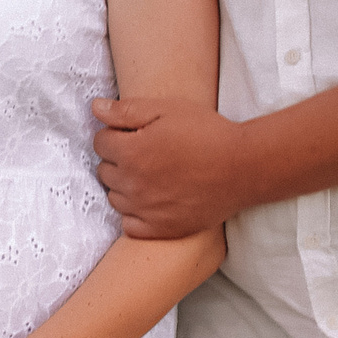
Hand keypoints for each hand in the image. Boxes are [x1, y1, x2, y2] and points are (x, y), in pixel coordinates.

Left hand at [91, 96, 248, 238]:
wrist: (243, 168)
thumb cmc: (207, 133)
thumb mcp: (167, 109)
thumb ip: (125, 110)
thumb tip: (95, 108)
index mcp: (131, 152)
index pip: (100, 142)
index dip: (116, 134)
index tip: (135, 133)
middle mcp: (133, 184)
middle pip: (104, 170)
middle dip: (118, 158)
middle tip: (145, 152)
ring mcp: (145, 210)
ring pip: (114, 197)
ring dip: (124, 185)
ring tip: (150, 174)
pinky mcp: (161, 229)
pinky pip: (129, 225)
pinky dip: (135, 213)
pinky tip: (152, 200)